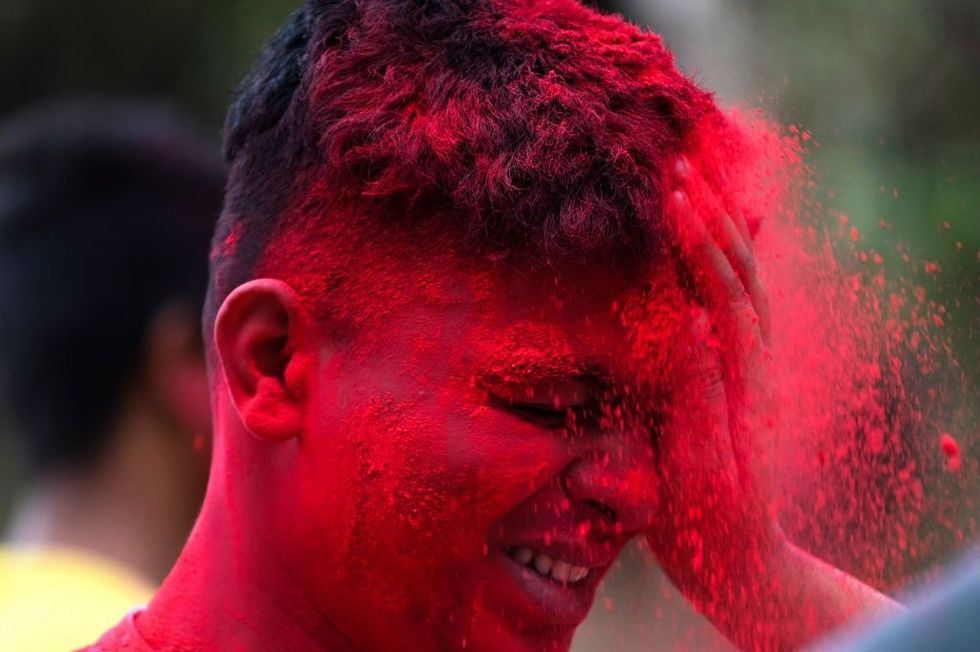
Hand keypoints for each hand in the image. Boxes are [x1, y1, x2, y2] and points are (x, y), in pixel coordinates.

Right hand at [647, 157, 898, 650]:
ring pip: (747, 281)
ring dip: (725, 227)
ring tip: (700, 180)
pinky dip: (737, 260)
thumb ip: (694, 391)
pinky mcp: (743, 375)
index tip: (672, 192)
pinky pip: (744, 304)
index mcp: (741, 380)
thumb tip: (687, 316)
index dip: (699, 241)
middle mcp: (756, 364)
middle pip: (741, 272)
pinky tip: (731, 239)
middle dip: (714, 214)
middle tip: (682, 162)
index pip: (722, 292)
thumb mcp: (694, 465)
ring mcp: (754, 368)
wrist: (740, 557)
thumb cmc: (705, 521)